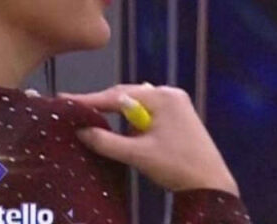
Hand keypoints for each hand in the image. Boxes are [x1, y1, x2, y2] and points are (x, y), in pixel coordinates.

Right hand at [60, 84, 239, 196]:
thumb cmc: (177, 166)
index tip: (65, 100)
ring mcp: (176, 104)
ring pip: (137, 104)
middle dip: (103, 104)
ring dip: (119, 114)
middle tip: (75, 109)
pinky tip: (123, 130)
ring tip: (93, 116)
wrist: (211, 183)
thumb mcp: (138, 155)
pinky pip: (149, 112)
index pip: (118, 95)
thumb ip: (107, 142)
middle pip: (128, 96)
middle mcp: (170, 94)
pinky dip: (133, 121)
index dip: (90, 100)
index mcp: (162, 97)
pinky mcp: (179, 116)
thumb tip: (81, 131)